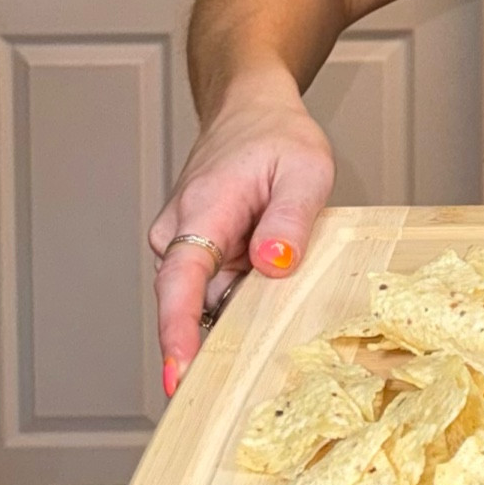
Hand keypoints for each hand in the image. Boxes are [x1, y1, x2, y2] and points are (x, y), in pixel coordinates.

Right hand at [149, 92, 334, 397]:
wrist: (251, 110)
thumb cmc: (277, 135)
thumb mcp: (306, 169)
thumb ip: (290, 219)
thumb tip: (274, 266)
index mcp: (203, 209)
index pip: (180, 282)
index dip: (177, 333)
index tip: (179, 374)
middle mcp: (180, 230)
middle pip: (199, 301)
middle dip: (233, 326)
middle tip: (274, 339)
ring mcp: (184, 242)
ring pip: (212, 296)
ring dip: (246, 300)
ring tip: (281, 274)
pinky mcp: (196, 251)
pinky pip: (217, 286)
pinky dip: (244, 290)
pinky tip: (269, 275)